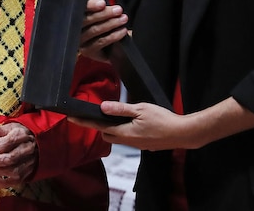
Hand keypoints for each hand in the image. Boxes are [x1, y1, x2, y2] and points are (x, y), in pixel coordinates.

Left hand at [0, 122, 36, 187]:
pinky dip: (2, 182)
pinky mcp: (27, 172)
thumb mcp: (7, 127)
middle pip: (8, 159)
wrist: (35, 141)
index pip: (4, 144)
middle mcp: (26, 149)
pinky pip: (15, 181)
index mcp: (20, 135)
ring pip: (12, 171)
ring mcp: (28, 162)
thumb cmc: (18, 133)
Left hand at [69, 100, 190, 151]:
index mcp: (125, 132)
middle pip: (107, 135)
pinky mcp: (144, 145)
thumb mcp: (141, 109)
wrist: (183, 133)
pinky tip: (134, 122)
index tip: (71, 118)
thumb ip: (121, 109)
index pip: (99, 127)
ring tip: (116, 116)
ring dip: (114, 129)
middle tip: (99, 114)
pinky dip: (125, 131)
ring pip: (118, 137)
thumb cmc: (163, 119)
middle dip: (100, 126)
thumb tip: (102, 107)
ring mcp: (137, 145)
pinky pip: (129, 139)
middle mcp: (128, 141)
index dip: (84, 122)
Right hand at [79, 0, 128, 59]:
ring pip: (94, 30)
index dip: (91, 5)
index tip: (102, 3)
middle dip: (104, 14)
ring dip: (111, 23)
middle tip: (118, 10)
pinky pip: (101, 42)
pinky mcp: (88, 51)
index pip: (79, 8)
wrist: (110, 45)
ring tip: (123, 19)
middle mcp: (73, 28)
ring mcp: (80, 41)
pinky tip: (122, 31)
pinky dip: (113, 36)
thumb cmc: (102, 23)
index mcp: (74, 14)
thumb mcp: (102, 9)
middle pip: (86, 19)